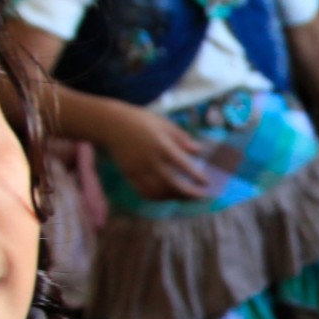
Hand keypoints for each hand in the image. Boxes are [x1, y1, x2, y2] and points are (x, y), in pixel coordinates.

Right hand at [98, 102, 214, 200]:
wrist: (111, 125)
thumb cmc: (141, 121)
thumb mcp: (164, 124)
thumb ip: (182, 138)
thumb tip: (199, 150)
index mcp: (161, 145)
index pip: (183, 165)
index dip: (196, 176)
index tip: (207, 183)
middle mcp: (150, 161)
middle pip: (172, 184)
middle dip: (188, 193)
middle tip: (201, 196)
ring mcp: (138, 170)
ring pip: (159, 192)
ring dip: (174, 197)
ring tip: (186, 197)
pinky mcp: (129, 175)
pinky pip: (145, 192)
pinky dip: (158, 197)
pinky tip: (167, 196)